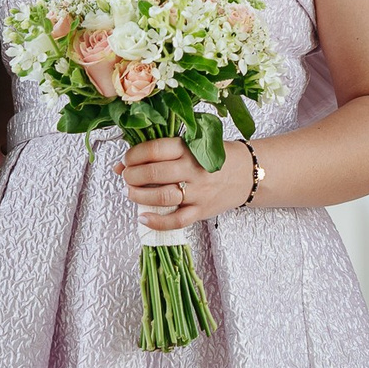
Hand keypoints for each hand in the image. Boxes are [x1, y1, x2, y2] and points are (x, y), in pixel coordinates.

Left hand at [119, 135, 251, 229]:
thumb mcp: (192, 146)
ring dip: (139, 196)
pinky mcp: (202, 211)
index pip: (155, 149)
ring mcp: (199, 192)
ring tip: (130, 193)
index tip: (126, 160)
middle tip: (126, 177)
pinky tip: (143, 217)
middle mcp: (194, 169)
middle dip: (132, 176)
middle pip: (155, 173)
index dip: (134, 155)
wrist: (247, 173)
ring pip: (163, 196)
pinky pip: (177, 220)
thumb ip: (160, 152)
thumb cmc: (215, 156)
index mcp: (191, 148)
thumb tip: (121, 165)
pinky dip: (157, 222)